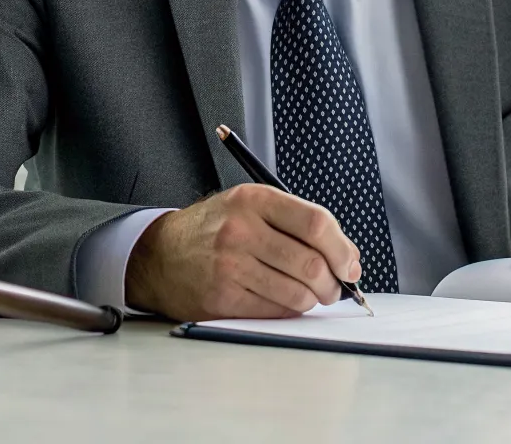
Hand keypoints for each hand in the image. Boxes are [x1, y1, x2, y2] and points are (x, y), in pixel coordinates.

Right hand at [124, 183, 360, 320]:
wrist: (160, 255)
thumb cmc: (215, 230)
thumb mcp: (250, 208)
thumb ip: (298, 224)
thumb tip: (349, 260)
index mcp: (252, 199)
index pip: (315, 223)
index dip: (342, 249)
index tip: (350, 265)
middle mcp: (240, 229)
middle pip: (311, 264)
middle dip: (333, 284)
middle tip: (334, 288)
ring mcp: (228, 265)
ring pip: (297, 294)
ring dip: (312, 301)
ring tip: (308, 296)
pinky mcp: (222, 297)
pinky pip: (275, 312)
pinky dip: (287, 311)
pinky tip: (281, 302)